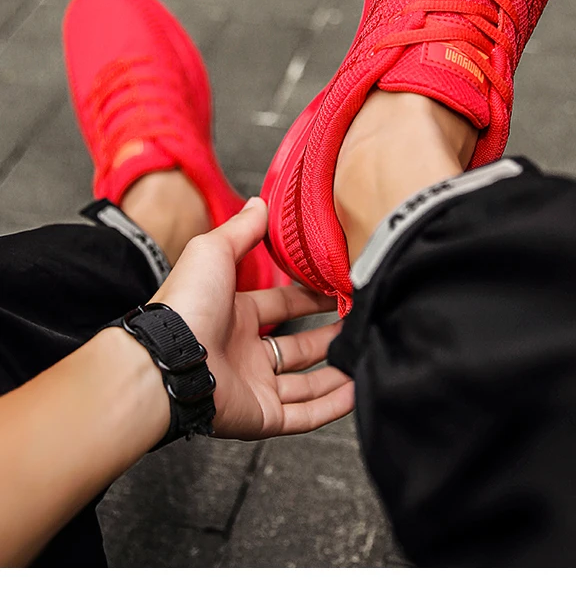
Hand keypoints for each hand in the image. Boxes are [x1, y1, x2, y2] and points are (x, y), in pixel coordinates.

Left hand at [149, 197, 353, 439]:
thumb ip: (242, 230)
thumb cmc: (185, 306)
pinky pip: (303, 416)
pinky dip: (331, 407)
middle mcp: (244, 352)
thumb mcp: (214, 251)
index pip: (282, 305)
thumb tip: (261, 203)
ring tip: (365, 357)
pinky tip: (355, 391)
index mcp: (233, 314)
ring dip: (336, 371)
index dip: (311, 297)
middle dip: (329, 335)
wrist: (166, 361)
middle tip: (359, 324)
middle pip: (297, 345)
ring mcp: (253, 386)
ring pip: (305, 382)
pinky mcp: (260, 416)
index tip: (340, 290)